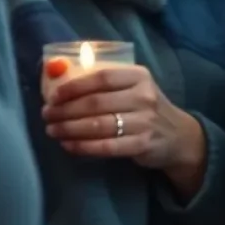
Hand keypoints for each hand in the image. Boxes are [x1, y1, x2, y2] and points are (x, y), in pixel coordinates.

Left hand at [43, 66, 206, 197]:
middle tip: (46, 116)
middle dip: (65, 110)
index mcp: (140, 76)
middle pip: (96, 103)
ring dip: (69, 129)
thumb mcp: (135, 87)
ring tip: (52, 130)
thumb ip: (107, 84)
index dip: (74, 87)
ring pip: (98, 125)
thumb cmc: (146, 108)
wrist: (177, 134)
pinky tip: (68, 145)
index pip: (102, 78)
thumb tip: (61, 81)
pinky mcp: (142, 144)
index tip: (53, 96)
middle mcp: (144, 96)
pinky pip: (106, 147)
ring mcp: (144, 121)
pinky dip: (82, 147)